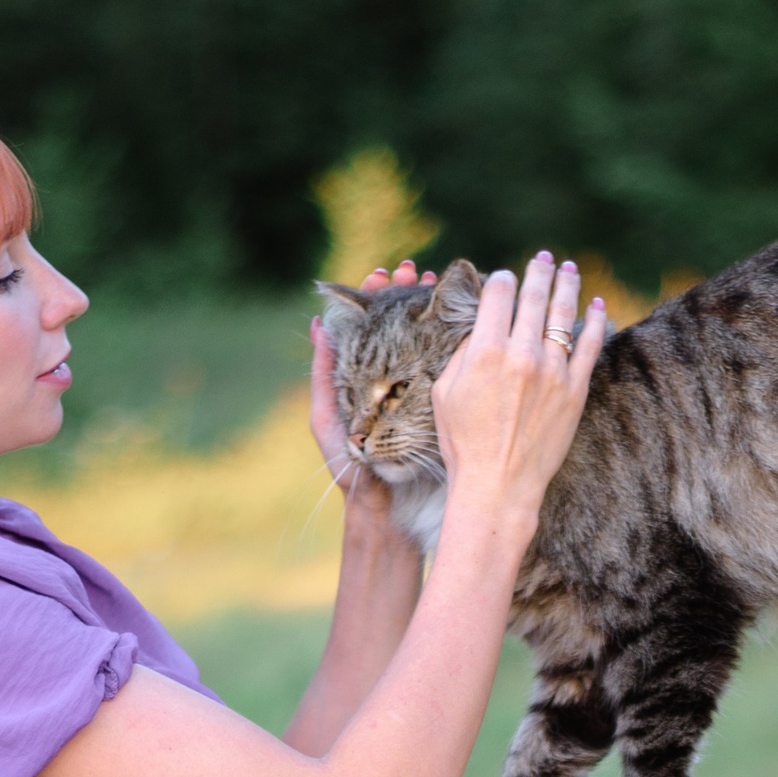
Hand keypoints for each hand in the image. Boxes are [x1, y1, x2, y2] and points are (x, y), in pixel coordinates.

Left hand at [308, 260, 438, 511]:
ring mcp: (418, 389)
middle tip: (413, 270)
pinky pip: (445, 363)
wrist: (385, 506)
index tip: (382, 274)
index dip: (375, 299)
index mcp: (363, 377)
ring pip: (425, 337)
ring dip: (430, 307)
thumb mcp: (328, 421)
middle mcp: (392, 378)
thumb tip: (318, 327)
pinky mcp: (439, 403)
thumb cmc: (351, 470)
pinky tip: (459, 317)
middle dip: (406, 294)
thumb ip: (324, 377)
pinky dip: (450, 336)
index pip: (370, 326)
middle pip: (399, 325)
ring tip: (433, 282)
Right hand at [430, 251, 606, 525]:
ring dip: (567, 286)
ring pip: (564, 314)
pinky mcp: (575, 389)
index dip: (501, 280)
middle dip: (538, 272)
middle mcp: (521, 354)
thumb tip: (481, 328)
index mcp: (484, 351)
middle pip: (534, 298)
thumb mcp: (445, 391)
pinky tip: (597, 304)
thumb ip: (464, 353)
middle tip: (543, 258)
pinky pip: (590, 345)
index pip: (498, 295)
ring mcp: (553, 371)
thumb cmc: (463, 442)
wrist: (498, 484)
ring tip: (569, 268)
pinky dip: (595, 320)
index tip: (504, 277)